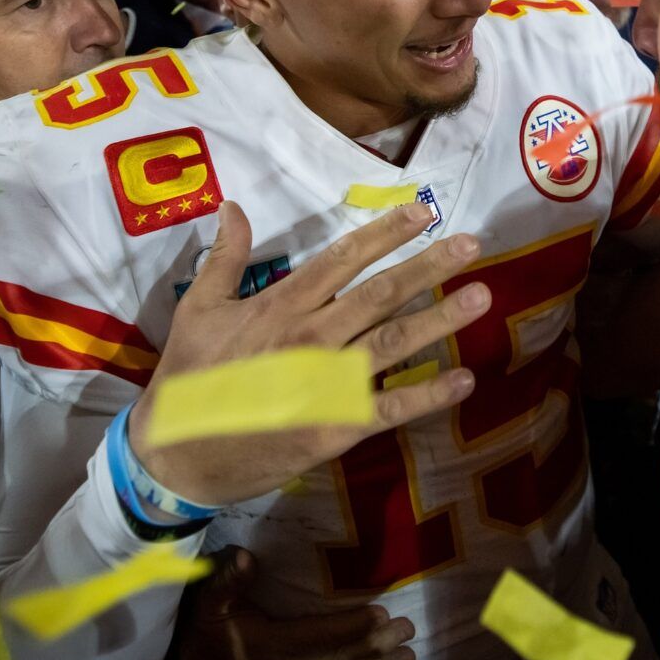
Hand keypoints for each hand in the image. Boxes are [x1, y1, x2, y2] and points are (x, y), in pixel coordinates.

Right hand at [127, 200, 482, 505]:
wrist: (177, 454)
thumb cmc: (188, 378)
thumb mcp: (198, 308)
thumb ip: (224, 257)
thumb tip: (233, 206)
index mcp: (281, 304)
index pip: (343, 259)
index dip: (386, 232)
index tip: (423, 212)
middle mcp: (311, 336)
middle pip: (380, 294)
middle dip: (428, 266)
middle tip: (471, 245)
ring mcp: (326, 383)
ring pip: (393, 343)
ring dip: (440, 320)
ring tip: (481, 296)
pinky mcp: (335, 426)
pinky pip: (390, 407)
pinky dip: (428, 395)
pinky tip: (463, 380)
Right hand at [178, 548, 415, 659]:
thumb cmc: (202, 645)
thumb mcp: (206, 608)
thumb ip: (227, 582)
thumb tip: (248, 556)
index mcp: (271, 648)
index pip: (321, 637)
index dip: (354, 626)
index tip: (383, 613)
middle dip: (378, 648)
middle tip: (408, 630)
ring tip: (407, 656)